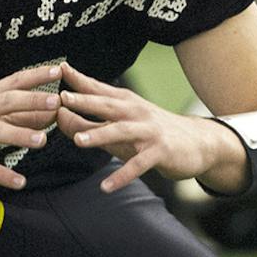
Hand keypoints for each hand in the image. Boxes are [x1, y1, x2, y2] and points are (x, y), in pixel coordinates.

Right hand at [0, 64, 63, 189]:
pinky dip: (2, 174)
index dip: (35, 76)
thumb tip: (49, 114)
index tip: (57, 70)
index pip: (13, 82)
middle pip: (7, 102)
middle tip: (55, 103)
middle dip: (31, 101)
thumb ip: (15, 113)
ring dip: (20, 135)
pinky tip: (19, 183)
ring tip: (42, 141)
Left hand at [53, 62, 242, 193]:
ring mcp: (149, 131)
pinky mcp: (160, 151)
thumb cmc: (152, 132)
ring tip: (78, 141)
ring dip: (99, 135)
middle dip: (84, 101)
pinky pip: (138, 165)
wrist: (197, 142)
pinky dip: (122, 176)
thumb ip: (92, 122)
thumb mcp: (122, 124)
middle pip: (107, 105)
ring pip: (121, 131)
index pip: (99, 88)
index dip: (79, 79)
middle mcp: (136, 112)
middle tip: (61, 99)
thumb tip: (60, 118)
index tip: (60, 69)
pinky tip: (105, 187)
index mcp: (125, 102)